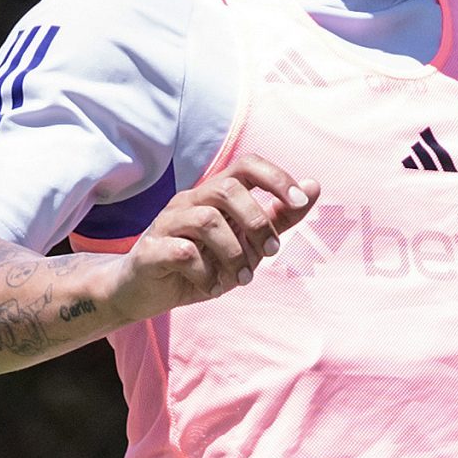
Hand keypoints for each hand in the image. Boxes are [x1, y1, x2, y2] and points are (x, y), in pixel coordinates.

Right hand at [108, 156, 319, 321]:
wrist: (144, 292)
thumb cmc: (201, 263)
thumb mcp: (247, 242)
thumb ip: (278, 217)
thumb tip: (314, 186)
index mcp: (214, 194)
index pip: (246, 164)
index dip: (276, 177)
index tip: (299, 201)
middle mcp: (190, 201)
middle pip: (227, 189)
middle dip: (257, 222)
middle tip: (270, 254)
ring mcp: (167, 223)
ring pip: (207, 221)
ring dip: (234, 253)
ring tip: (241, 278)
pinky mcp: (150, 250)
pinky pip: (184, 253)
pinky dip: (206, 273)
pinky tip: (212, 286)